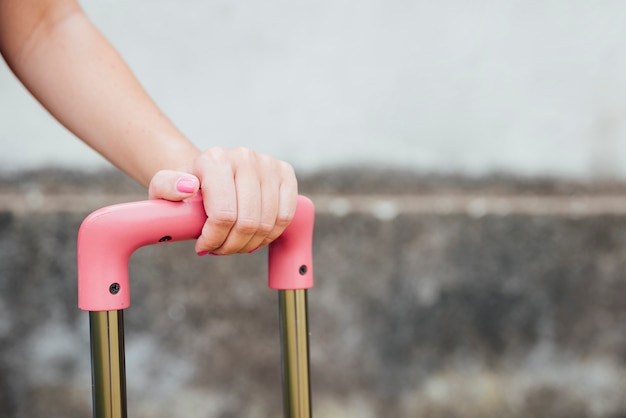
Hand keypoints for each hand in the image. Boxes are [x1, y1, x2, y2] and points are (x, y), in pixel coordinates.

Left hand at [148, 147, 297, 254]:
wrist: (209, 172)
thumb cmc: (186, 187)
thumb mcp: (164, 188)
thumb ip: (165, 187)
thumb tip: (187, 187)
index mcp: (215, 159)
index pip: (224, 215)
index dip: (215, 239)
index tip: (203, 246)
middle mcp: (244, 157)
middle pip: (248, 222)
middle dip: (232, 245)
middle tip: (220, 248)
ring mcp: (268, 164)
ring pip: (267, 223)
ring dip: (251, 243)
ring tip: (235, 243)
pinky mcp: (286, 173)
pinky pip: (285, 216)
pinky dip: (270, 234)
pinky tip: (255, 236)